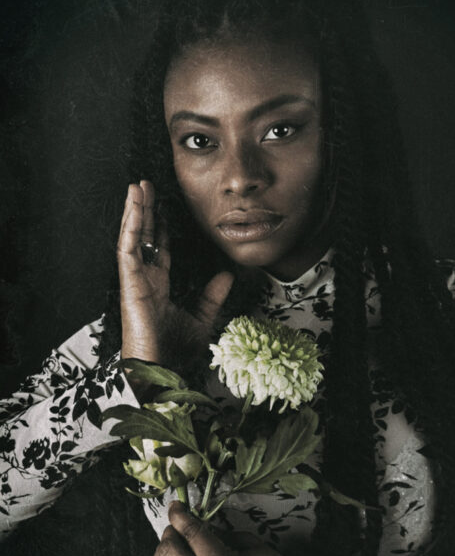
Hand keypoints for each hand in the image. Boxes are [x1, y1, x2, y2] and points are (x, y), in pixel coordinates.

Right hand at [117, 181, 232, 367]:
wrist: (161, 370)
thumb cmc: (174, 352)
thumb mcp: (202, 319)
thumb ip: (212, 297)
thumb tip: (227, 274)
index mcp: (158, 286)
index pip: (159, 249)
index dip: (162, 227)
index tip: (166, 206)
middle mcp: (144, 279)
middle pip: (144, 237)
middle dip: (146, 211)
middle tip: (148, 186)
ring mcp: (134, 279)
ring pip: (133, 237)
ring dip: (135, 210)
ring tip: (137, 186)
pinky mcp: (129, 282)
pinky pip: (127, 248)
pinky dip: (131, 225)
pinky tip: (135, 206)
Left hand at [125, 501, 306, 555]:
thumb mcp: (250, 544)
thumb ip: (219, 534)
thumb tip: (197, 525)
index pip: (189, 532)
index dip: (179, 514)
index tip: (176, 505)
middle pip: (170, 550)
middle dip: (171, 532)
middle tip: (179, 525)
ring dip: (161, 551)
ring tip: (172, 543)